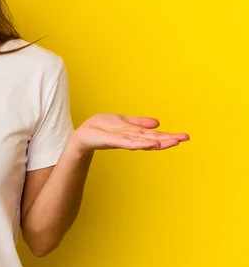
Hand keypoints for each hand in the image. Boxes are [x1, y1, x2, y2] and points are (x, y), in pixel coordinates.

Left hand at [70, 113, 189, 153]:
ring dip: (157, 142)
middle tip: (184, 139)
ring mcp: (121, 140)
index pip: (154, 134)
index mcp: (134, 133)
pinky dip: (139, 143)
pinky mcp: (111, 141)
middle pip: (152, 138)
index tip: (184, 137)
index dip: (168, 135)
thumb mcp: (122, 122)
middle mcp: (130, 138)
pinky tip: (150, 144)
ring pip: (142, 141)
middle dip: (168, 139)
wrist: (82, 136)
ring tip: (172, 142)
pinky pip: (127, 142)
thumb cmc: (100, 128)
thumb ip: (138, 123)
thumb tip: (157, 123)